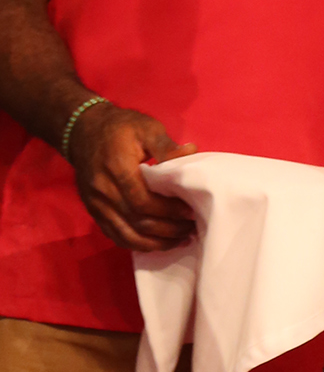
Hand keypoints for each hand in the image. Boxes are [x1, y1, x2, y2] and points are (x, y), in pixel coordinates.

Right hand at [68, 103, 194, 252]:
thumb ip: (166, 145)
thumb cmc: (119, 128)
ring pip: (126, 235)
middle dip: (167, 230)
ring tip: (179, 240)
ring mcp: (96, 204)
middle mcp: (103, 191)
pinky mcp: (93, 211)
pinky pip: (115, 235)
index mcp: (117, 170)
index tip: (190, 211)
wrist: (83, 130)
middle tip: (191, 228)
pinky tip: (157, 242)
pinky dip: (137, 244)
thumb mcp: (146, 128)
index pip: (144, 202)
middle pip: (137, 222)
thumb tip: (191, 152)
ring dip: (155, 243)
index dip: (169, 211)